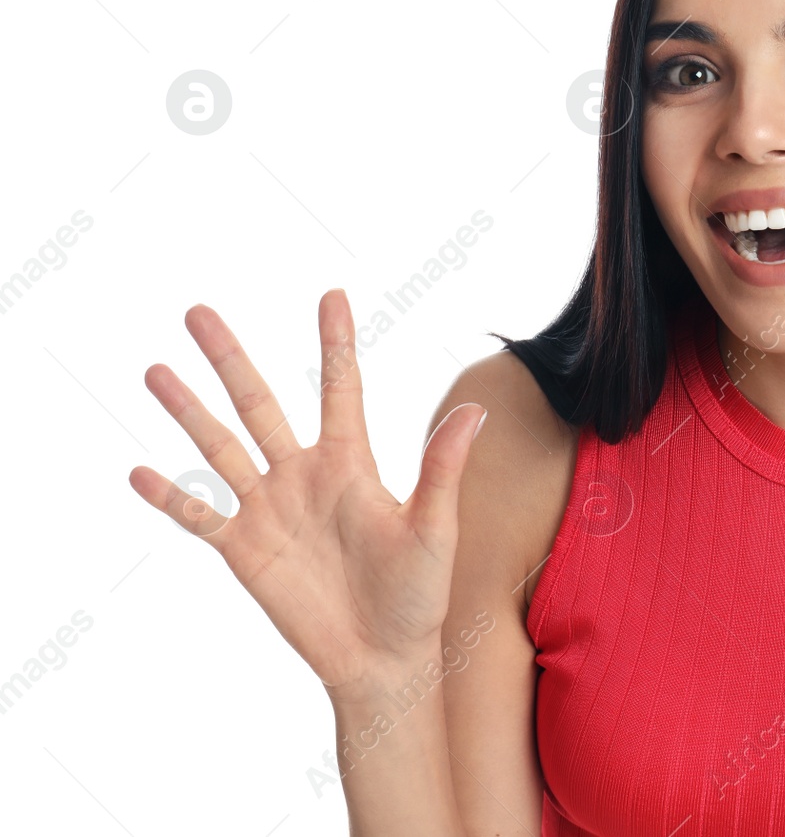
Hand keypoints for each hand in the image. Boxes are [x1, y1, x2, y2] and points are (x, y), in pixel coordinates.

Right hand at [129, 289, 486, 695]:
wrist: (383, 658)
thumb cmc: (419, 594)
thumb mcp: (435, 528)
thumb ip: (442, 470)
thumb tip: (474, 412)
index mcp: (352, 463)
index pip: (340, 388)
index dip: (335, 343)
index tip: (332, 295)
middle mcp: (304, 475)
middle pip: (259, 403)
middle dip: (230, 358)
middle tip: (199, 311)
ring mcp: (269, 509)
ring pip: (220, 447)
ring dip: (188, 411)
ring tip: (157, 371)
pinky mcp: (244, 549)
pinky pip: (200, 516)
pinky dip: (170, 496)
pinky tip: (140, 472)